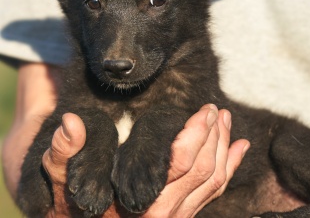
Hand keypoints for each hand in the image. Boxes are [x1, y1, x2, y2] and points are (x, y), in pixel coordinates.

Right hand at [43, 105, 248, 216]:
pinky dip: (231, 168)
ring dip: (225, 147)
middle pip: (204, 169)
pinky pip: (215, 192)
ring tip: (226, 120)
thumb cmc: (75, 206)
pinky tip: (240, 148)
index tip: (205, 109)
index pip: (180, 162)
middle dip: (214, 136)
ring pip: (214, 181)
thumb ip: (65, 152)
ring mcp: (178, 217)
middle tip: (216, 109)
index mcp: (141, 200)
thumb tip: (72, 121)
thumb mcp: (63, 180)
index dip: (197, 133)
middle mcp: (165, 213)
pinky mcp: (183, 216)